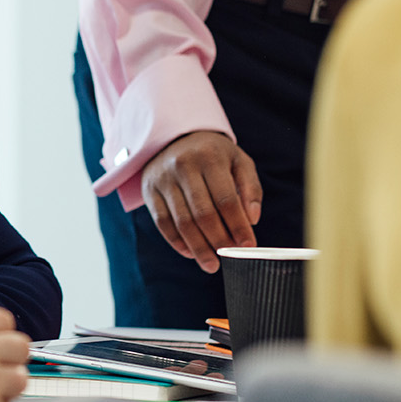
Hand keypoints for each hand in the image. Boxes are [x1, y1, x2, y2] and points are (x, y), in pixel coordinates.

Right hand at [139, 130, 262, 272]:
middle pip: (203, 214)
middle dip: (219, 240)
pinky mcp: (149, 190)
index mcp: (210, 157)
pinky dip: (176, 242)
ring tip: (211, 264)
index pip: (226, 199)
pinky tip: (191, 253)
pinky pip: (162, 222)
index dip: (238, 226)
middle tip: (229, 256)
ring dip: (198, 248)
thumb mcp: (238, 161)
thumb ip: (250, 188)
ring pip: (182, 222)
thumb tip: (252, 220)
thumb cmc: (214, 155)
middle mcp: (183, 165)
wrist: (175, 137)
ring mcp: (163, 178)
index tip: (248, 245)